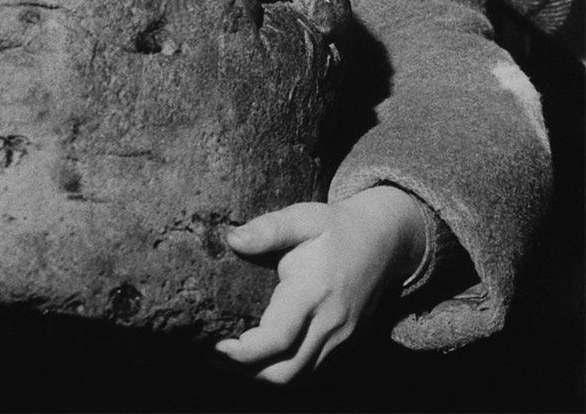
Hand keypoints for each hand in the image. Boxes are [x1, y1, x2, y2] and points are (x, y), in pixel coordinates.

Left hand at [215, 185, 426, 383]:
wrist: (383, 242)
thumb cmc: (335, 228)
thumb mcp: (302, 217)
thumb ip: (268, 229)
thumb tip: (232, 239)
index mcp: (313, 292)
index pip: (278, 338)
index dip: (244, 352)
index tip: (216, 345)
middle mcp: (330, 324)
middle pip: (286, 371)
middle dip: (245, 372)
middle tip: (213, 353)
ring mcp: (340, 339)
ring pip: (298, 378)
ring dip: (262, 377)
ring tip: (229, 359)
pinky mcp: (344, 345)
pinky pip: (311, 373)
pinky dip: (283, 373)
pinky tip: (259, 359)